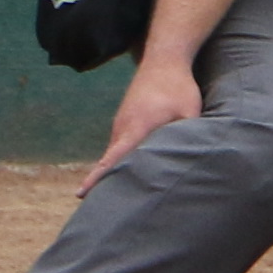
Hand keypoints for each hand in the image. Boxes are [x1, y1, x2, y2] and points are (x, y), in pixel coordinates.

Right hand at [81, 56, 202, 193]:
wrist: (163, 61)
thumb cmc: (178, 87)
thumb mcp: (190, 111)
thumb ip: (188, 135)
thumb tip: (192, 158)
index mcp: (135, 128)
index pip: (112, 158)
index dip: (98, 177)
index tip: (80, 193)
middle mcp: (121, 128)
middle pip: (109, 162)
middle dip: (102, 184)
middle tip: (99, 210)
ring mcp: (120, 125)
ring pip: (114, 155)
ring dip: (112, 173)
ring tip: (111, 198)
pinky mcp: (124, 122)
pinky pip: (119, 147)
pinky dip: (118, 161)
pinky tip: (126, 174)